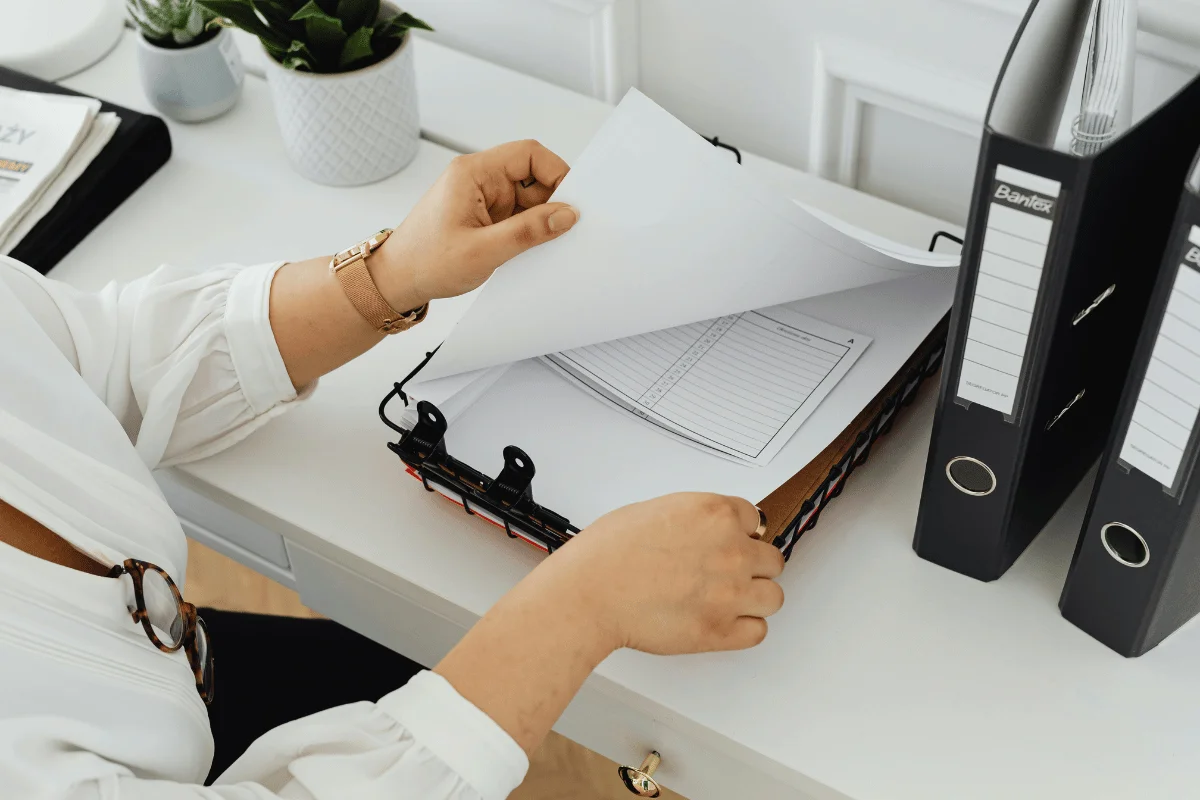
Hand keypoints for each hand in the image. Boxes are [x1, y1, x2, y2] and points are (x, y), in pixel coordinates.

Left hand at [370, 140, 576, 310]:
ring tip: (540, 245)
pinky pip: (518, 216)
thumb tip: (565, 215)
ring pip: (528, 198)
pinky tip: (529, 249)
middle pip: (533, 176)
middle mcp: (479, 179)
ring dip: (539, 220)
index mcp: (473, 173)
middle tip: (562, 229)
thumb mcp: (483, 251)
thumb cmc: (425, 262)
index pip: (529, 154)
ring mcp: (482, 198)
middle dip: (551, 201)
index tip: (572, 201)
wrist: (396, 281)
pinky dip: (528, 231)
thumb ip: (528, 232)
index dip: (557, 173)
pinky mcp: (484, 216)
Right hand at [526, 493, 785, 655]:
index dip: (742, 533)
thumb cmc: (608, 553)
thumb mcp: (655, 510)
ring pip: (773, 597)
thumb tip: (708, 530)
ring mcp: (730, 593)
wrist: (589, 593)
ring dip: (754, 598)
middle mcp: (731, 551)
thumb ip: (694, 519)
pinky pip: (758, 631)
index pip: (756, 520)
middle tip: (727, 573)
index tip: (732, 542)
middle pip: (771, 560)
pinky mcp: (720, 631)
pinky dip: (744, 629)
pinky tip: (724, 621)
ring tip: (728, 600)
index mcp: (715, 514)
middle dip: (751, 565)